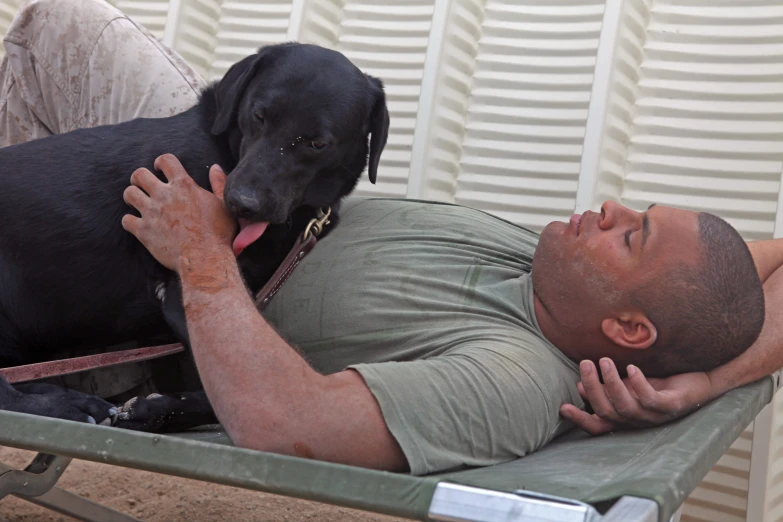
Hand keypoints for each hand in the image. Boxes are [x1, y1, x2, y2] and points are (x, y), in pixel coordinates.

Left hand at [121, 154, 236, 272]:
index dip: (160, 162)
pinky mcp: (144, 231)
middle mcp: (164, 195)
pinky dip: (129, 221)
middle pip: (139, 174)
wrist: (205, 258)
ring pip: (129, 194)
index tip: (159, 168)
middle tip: (143, 185)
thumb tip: (216, 168)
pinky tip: (136, 224)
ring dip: (132, 196)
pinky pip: (126, 220)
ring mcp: (152, 213)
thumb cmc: (219, 233)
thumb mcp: (224, 204)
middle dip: (139, 178)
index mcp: (184, 185)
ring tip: (137, 202)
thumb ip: (219, 184)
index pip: (166, 160)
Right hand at [559, 358, 715, 434]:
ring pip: (626, 406)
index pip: (598, 425)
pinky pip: (651, 400)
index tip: (563, 407)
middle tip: (585, 364)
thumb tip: (582, 384)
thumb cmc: (662, 382)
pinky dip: (639, 385)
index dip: (580, 419)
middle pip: (608, 412)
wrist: (701, 379)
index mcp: (626, 418)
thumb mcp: (629, 384)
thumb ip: (608, 387)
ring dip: (612, 384)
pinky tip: (632, 369)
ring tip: (605, 361)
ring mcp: (655, 416)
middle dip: (593, 388)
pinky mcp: (672, 406)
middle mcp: (638, 421)